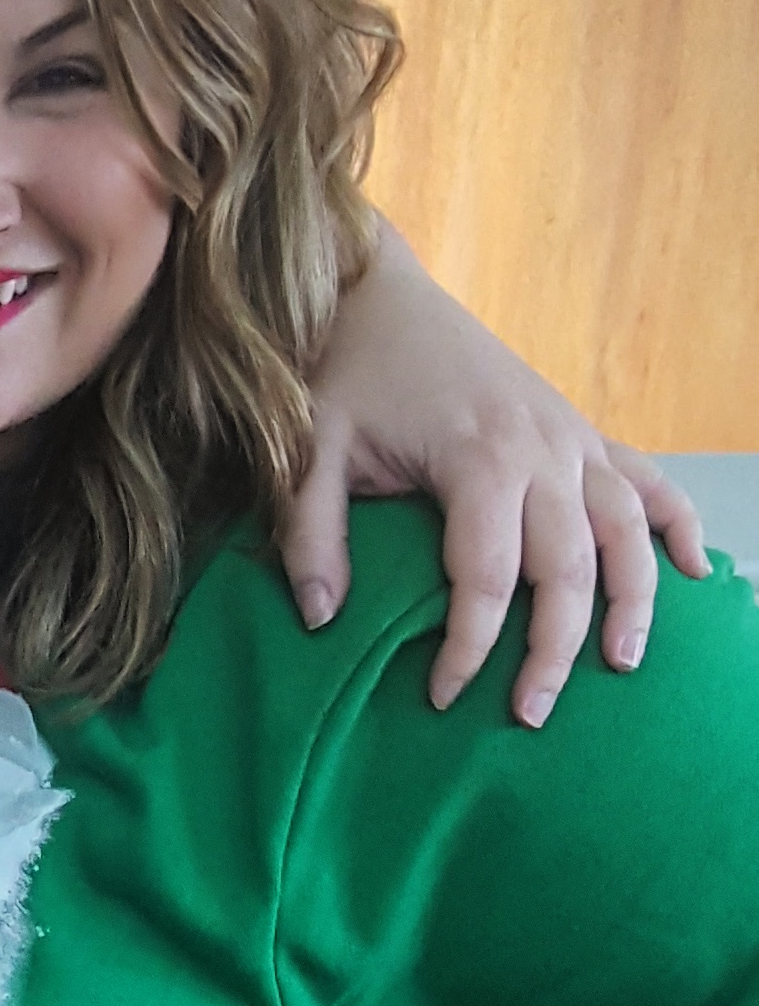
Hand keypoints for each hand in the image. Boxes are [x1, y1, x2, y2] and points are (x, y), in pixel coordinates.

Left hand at [287, 226, 708, 724]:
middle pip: (568, 568)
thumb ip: (310, 533)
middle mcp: (542, 449)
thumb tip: (317, 619)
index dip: (469, 647)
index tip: (443, 696)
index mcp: (477, 458)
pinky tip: (697, 570)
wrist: (376, 292)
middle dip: (555, 649)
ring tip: (622, 665)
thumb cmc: (342, 374)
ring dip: (633, 600)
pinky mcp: (580, 427)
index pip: (486, 579)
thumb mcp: (307, 449)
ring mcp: (570, 437)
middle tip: (531, 713)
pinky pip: (647, 479)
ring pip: (626, 530)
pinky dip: (677, 523)